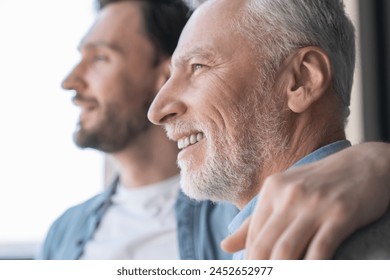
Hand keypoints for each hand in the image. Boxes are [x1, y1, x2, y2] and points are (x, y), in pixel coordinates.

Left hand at [221, 142, 389, 258]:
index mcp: (272, 190)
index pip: (252, 236)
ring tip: (281, 279)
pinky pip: (320, 249)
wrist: (364, 164)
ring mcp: (315, 205)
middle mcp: (289, 196)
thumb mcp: (283, 194)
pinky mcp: (341, 214)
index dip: (251, 263)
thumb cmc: (319, 183)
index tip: (252, 274)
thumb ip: (255, 221)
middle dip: (261, 271)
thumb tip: (224, 246)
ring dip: (281, 272)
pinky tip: (310, 273)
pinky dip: (312, 269)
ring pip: (287, 250)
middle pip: (265, 246)